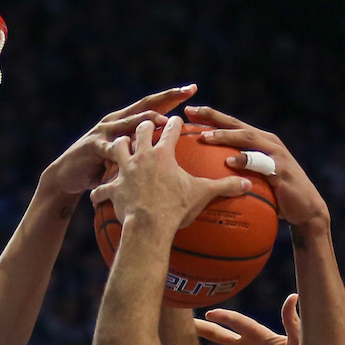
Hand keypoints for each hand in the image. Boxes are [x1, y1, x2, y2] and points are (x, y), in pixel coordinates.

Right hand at [41, 86, 198, 197]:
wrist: (68, 176)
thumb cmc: (101, 169)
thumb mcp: (126, 159)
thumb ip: (143, 153)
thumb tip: (172, 157)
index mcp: (126, 121)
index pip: (153, 106)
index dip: (172, 97)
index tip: (193, 89)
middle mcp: (116, 121)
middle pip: (145, 106)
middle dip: (167, 97)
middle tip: (187, 91)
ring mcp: (104, 132)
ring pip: (130, 123)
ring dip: (147, 121)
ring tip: (165, 121)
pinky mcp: (93, 146)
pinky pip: (111, 148)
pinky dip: (123, 150)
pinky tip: (135, 152)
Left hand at [90, 116, 251, 232]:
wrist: (149, 225)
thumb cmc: (177, 207)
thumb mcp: (203, 194)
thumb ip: (225, 187)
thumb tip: (248, 184)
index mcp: (163, 153)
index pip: (171, 129)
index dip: (175, 123)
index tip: (178, 119)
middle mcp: (142, 155)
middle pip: (140, 129)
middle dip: (143, 125)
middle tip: (146, 125)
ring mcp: (125, 170)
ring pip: (116, 147)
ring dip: (118, 145)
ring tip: (119, 147)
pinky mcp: (114, 188)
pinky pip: (103, 188)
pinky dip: (100, 191)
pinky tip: (95, 195)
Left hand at [184, 104, 329, 230]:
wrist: (306, 210)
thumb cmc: (277, 197)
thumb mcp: (255, 181)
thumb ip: (237, 174)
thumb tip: (209, 179)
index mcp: (259, 142)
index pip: (231, 124)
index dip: (210, 116)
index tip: (188, 112)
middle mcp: (268, 142)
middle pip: (236, 124)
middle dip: (213, 116)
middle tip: (191, 112)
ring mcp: (276, 154)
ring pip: (247, 138)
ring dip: (225, 136)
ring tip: (205, 136)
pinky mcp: (281, 169)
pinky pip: (260, 163)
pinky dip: (245, 161)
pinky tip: (230, 162)